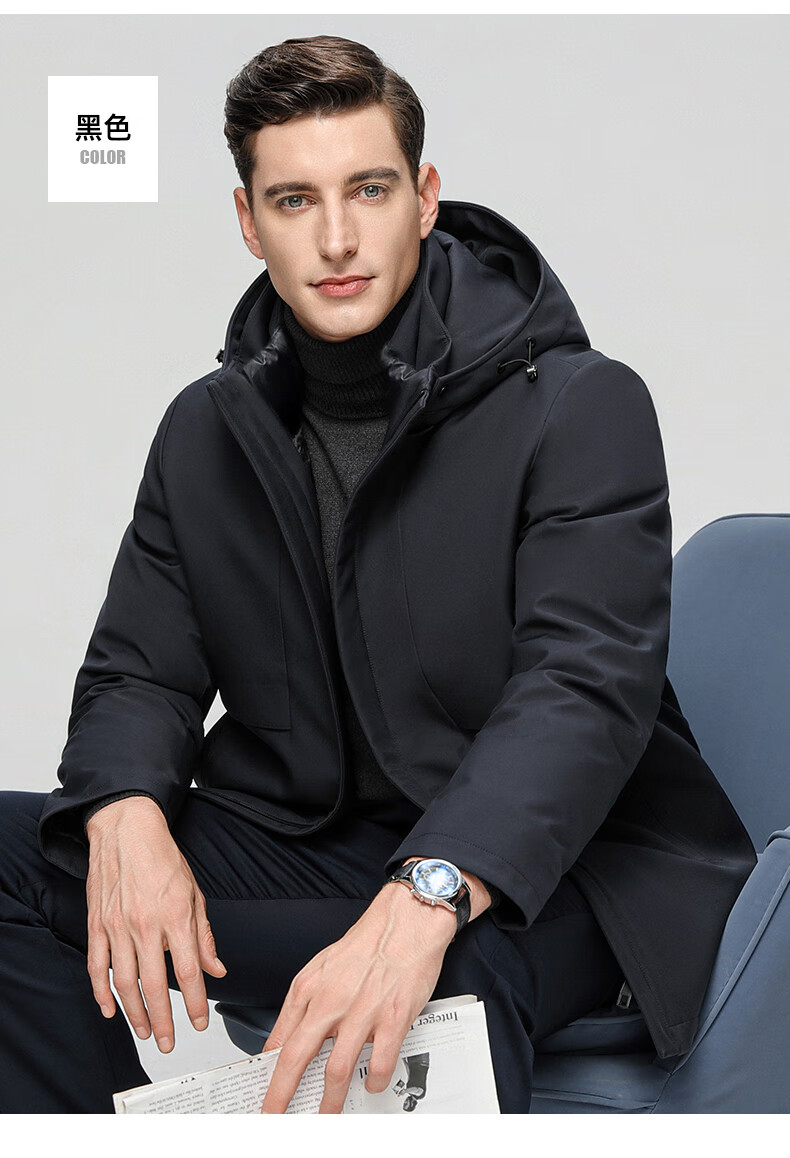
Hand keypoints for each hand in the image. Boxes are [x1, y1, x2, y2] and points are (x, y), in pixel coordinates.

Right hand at [85, 796, 226, 1051]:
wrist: (126, 830)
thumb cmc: (163, 858)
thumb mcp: (194, 892)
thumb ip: (204, 936)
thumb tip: (217, 970)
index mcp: (175, 916)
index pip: (188, 971)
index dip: (194, 1002)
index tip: (199, 1023)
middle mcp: (145, 924)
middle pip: (154, 985)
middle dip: (163, 1020)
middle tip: (168, 1043)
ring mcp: (117, 926)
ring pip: (124, 982)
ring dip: (134, 1013)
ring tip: (145, 1032)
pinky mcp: (97, 924)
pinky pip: (97, 966)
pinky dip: (101, 993)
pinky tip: (110, 1010)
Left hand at [260, 879, 457, 1113]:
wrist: (405, 922)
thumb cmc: (365, 945)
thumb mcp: (320, 967)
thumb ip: (303, 1003)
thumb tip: (286, 1038)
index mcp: (309, 988)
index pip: (279, 1039)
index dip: (268, 1072)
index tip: (263, 1092)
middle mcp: (332, 1001)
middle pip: (297, 1058)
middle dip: (281, 1095)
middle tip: (274, 1117)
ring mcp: (363, 1011)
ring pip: (338, 1069)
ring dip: (330, 1100)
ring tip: (326, 1114)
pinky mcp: (394, 1017)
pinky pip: (381, 1062)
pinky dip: (375, 1081)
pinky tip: (372, 1084)